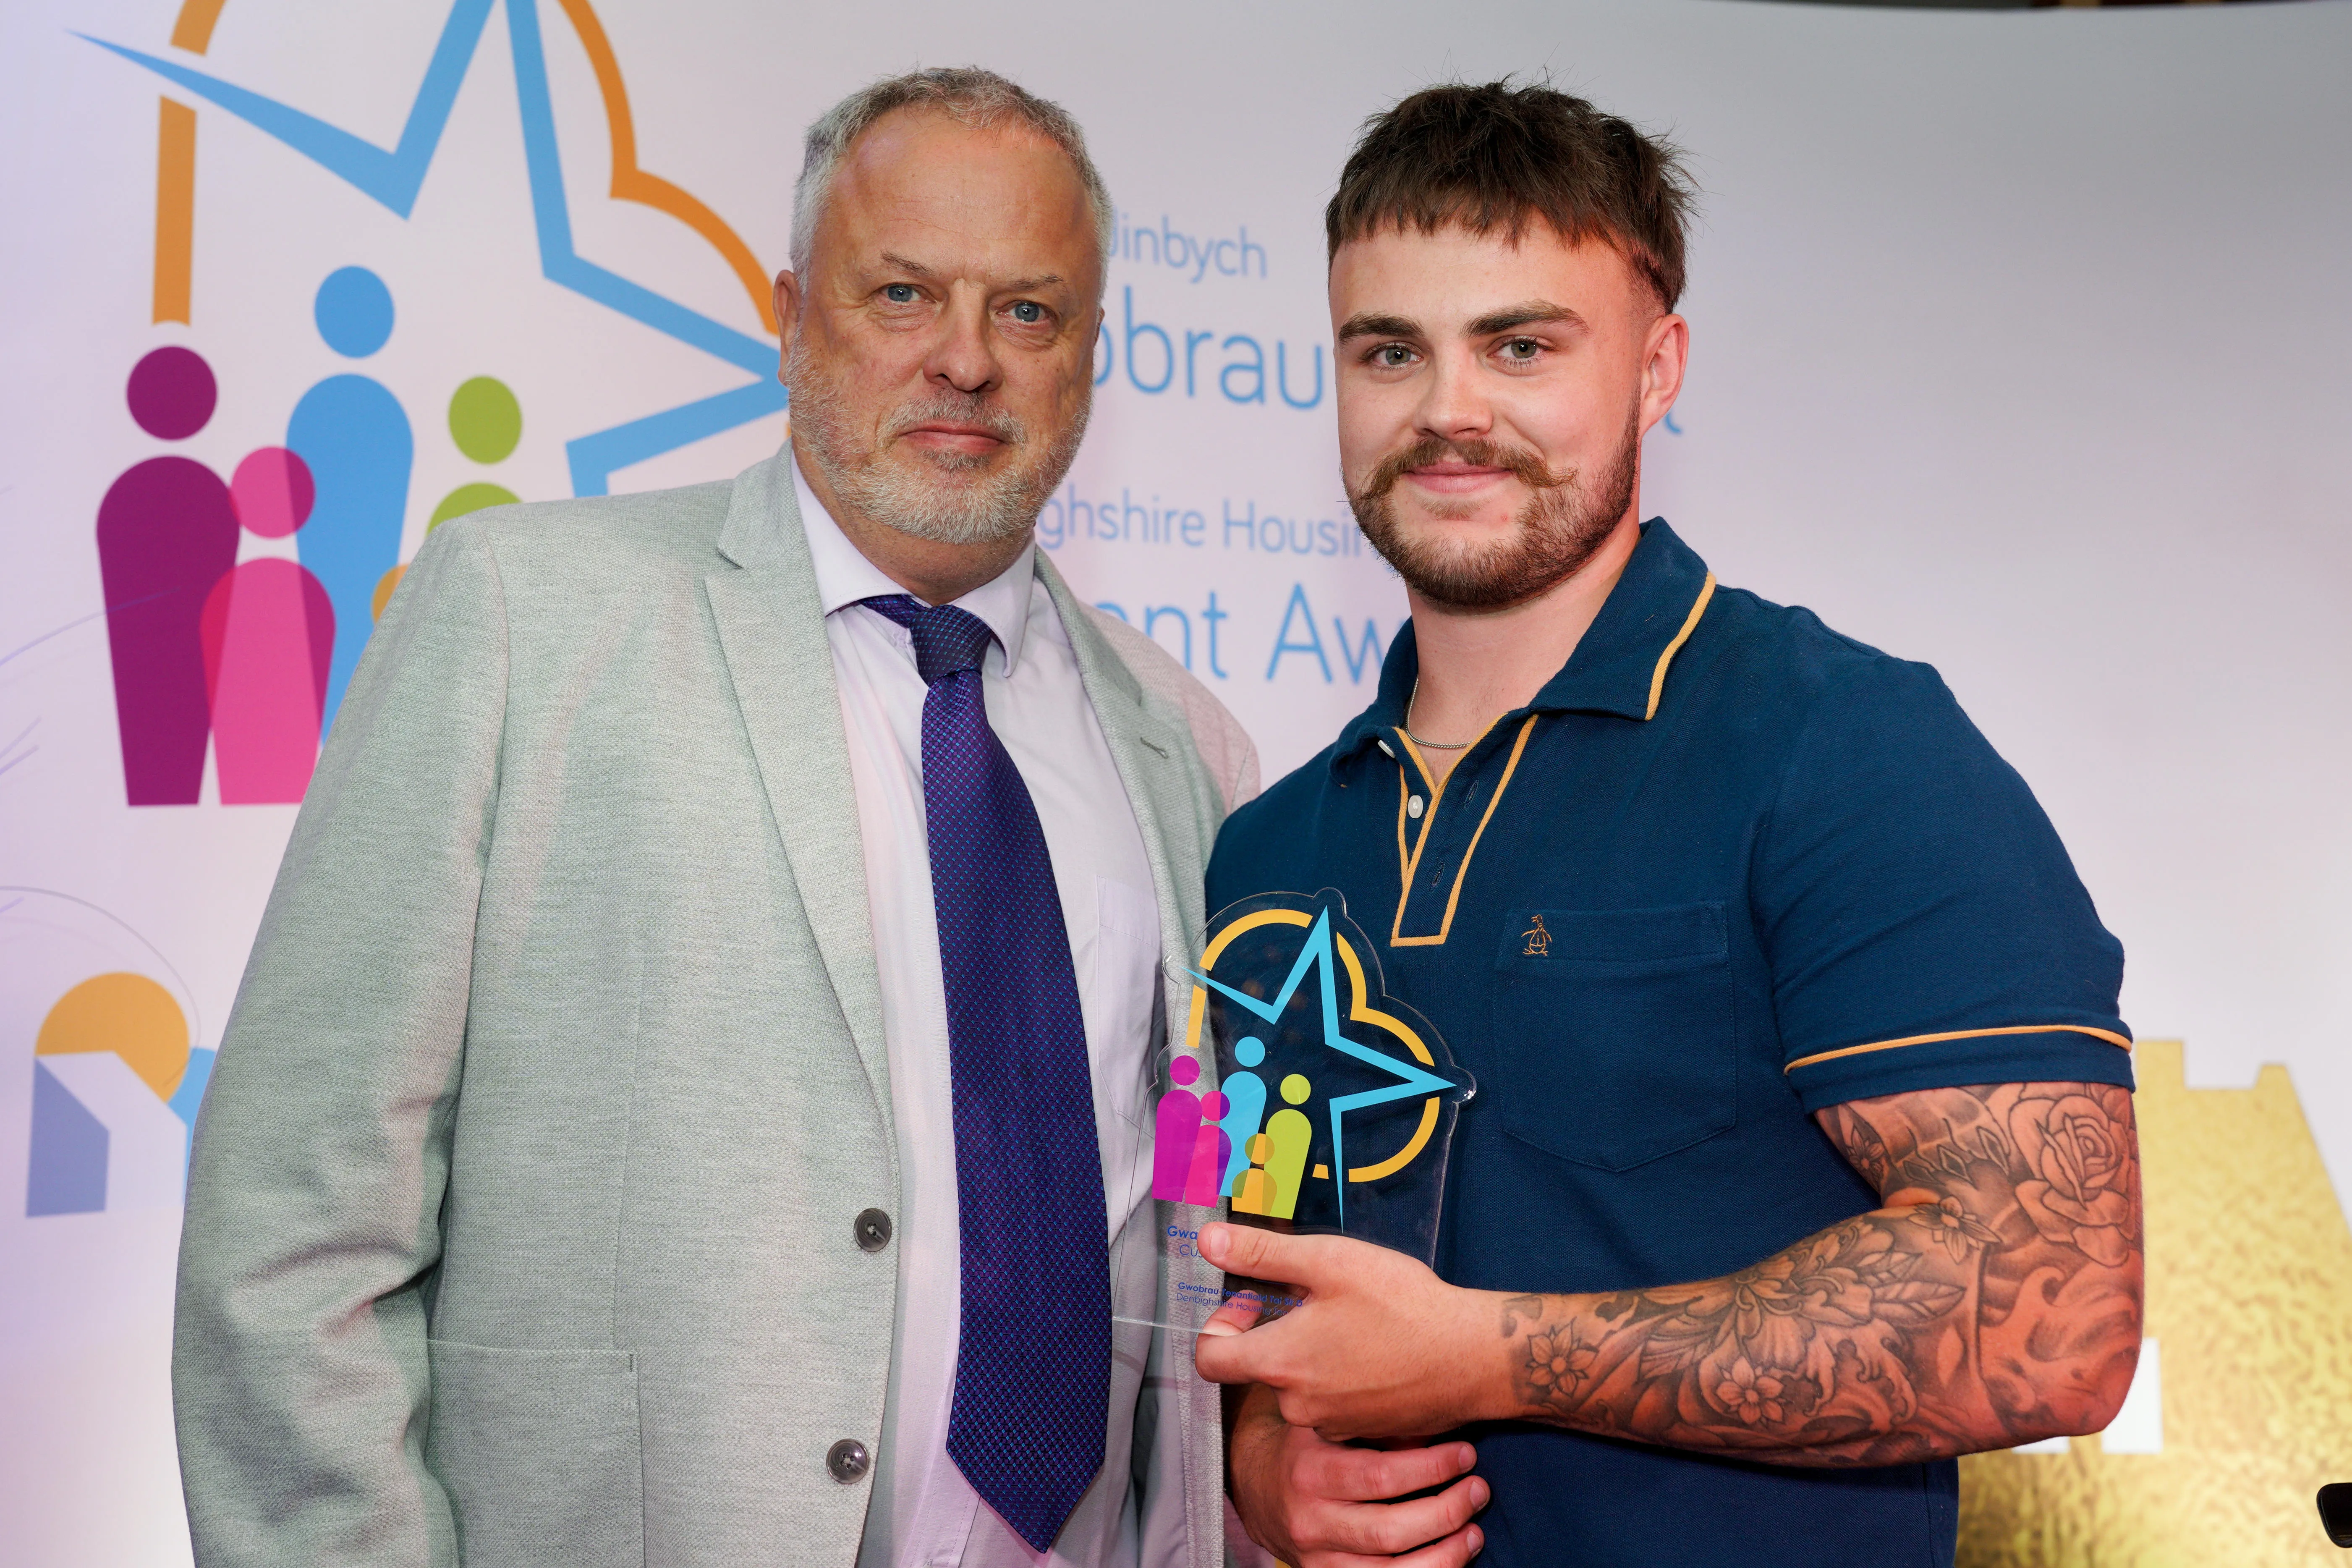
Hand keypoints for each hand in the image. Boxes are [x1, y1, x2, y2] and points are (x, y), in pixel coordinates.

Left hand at [1193, 1224, 1503, 1441]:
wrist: (1472, 1358)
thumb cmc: (1403, 1305)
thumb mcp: (1327, 1261)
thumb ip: (1261, 1253)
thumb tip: (1207, 1241)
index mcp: (1279, 1362)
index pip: (1209, 1358)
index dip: (1219, 1325)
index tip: (1252, 1301)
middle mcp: (1297, 1404)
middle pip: (1260, 1367)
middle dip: (1279, 1330)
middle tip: (1318, 1298)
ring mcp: (1331, 1424)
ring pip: (1300, 1385)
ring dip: (1313, 1353)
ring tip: (1355, 1322)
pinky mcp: (1363, 1432)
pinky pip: (1334, 1403)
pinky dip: (1343, 1377)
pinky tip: (1376, 1350)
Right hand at [1227, 1382, 1487, 1567]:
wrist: (1257, 1487)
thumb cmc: (1309, 1446)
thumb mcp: (1330, 1424)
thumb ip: (1377, 1425)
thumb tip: (1440, 1423)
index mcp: (1310, 1471)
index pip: (1379, 1475)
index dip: (1431, 1467)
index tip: (1466, 1453)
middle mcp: (1310, 1521)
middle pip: (1388, 1531)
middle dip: (1445, 1511)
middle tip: (1479, 1490)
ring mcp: (1317, 1560)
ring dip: (1444, 1555)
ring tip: (1475, 1532)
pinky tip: (1452, 1560)